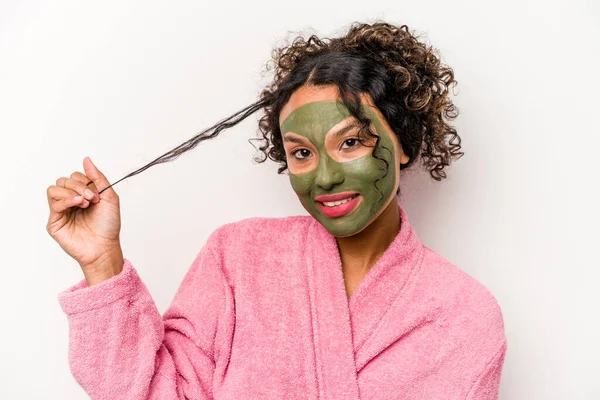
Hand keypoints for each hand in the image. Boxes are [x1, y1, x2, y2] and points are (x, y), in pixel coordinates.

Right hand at [46, 157, 123, 283]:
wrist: (105, 246)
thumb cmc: (108, 225)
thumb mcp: (109, 196)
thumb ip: (98, 177)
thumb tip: (86, 159)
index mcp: (82, 194)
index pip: (75, 176)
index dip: (86, 181)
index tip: (98, 195)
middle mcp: (70, 201)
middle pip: (63, 180)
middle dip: (79, 185)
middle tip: (92, 198)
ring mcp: (61, 211)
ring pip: (54, 189)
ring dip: (71, 191)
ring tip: (85, 203)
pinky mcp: (55, 221)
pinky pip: (54, 203)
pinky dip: (66, 200)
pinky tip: (79, 204)